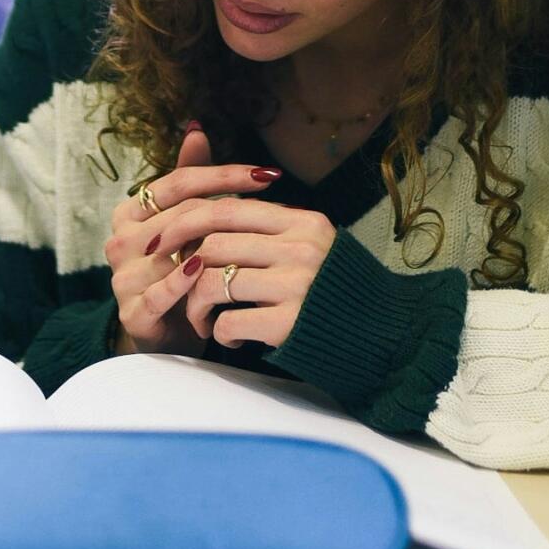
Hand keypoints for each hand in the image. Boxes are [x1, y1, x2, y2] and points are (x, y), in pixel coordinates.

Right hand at [104, 126, 279, 356]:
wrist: (168, 334)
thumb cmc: (181, 271)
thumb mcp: (187, 223)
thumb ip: (189, 177)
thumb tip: (197, 127)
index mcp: (130, 212)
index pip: (179, 181)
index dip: (224, 174)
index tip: (267, 174)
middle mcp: (120, 240)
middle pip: (181, 215)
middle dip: (229, 211)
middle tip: (276, 212)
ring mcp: (123, 277)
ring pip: (173, 252)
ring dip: (215, 249)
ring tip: (257, 246)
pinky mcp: (132, 312)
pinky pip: (161, 292)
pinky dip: (186, 282)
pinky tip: (210, 273)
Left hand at [153, 187, 335, 351]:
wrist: (384, 338)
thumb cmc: (336, 292)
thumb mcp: (313, 245)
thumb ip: (272, 228)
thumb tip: (215, 211)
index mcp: (303, 222)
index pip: (228, 209)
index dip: (187, 223)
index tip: (164, 241)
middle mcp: (300, 247)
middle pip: (214, 243)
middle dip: (185, 269)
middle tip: (179, 288)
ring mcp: (296, 283)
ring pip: (213, 281)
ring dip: (197, 306)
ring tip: (204, 320)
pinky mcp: (290, 322)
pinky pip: (229, 322)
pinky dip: (221, 334)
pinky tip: (232, 340)